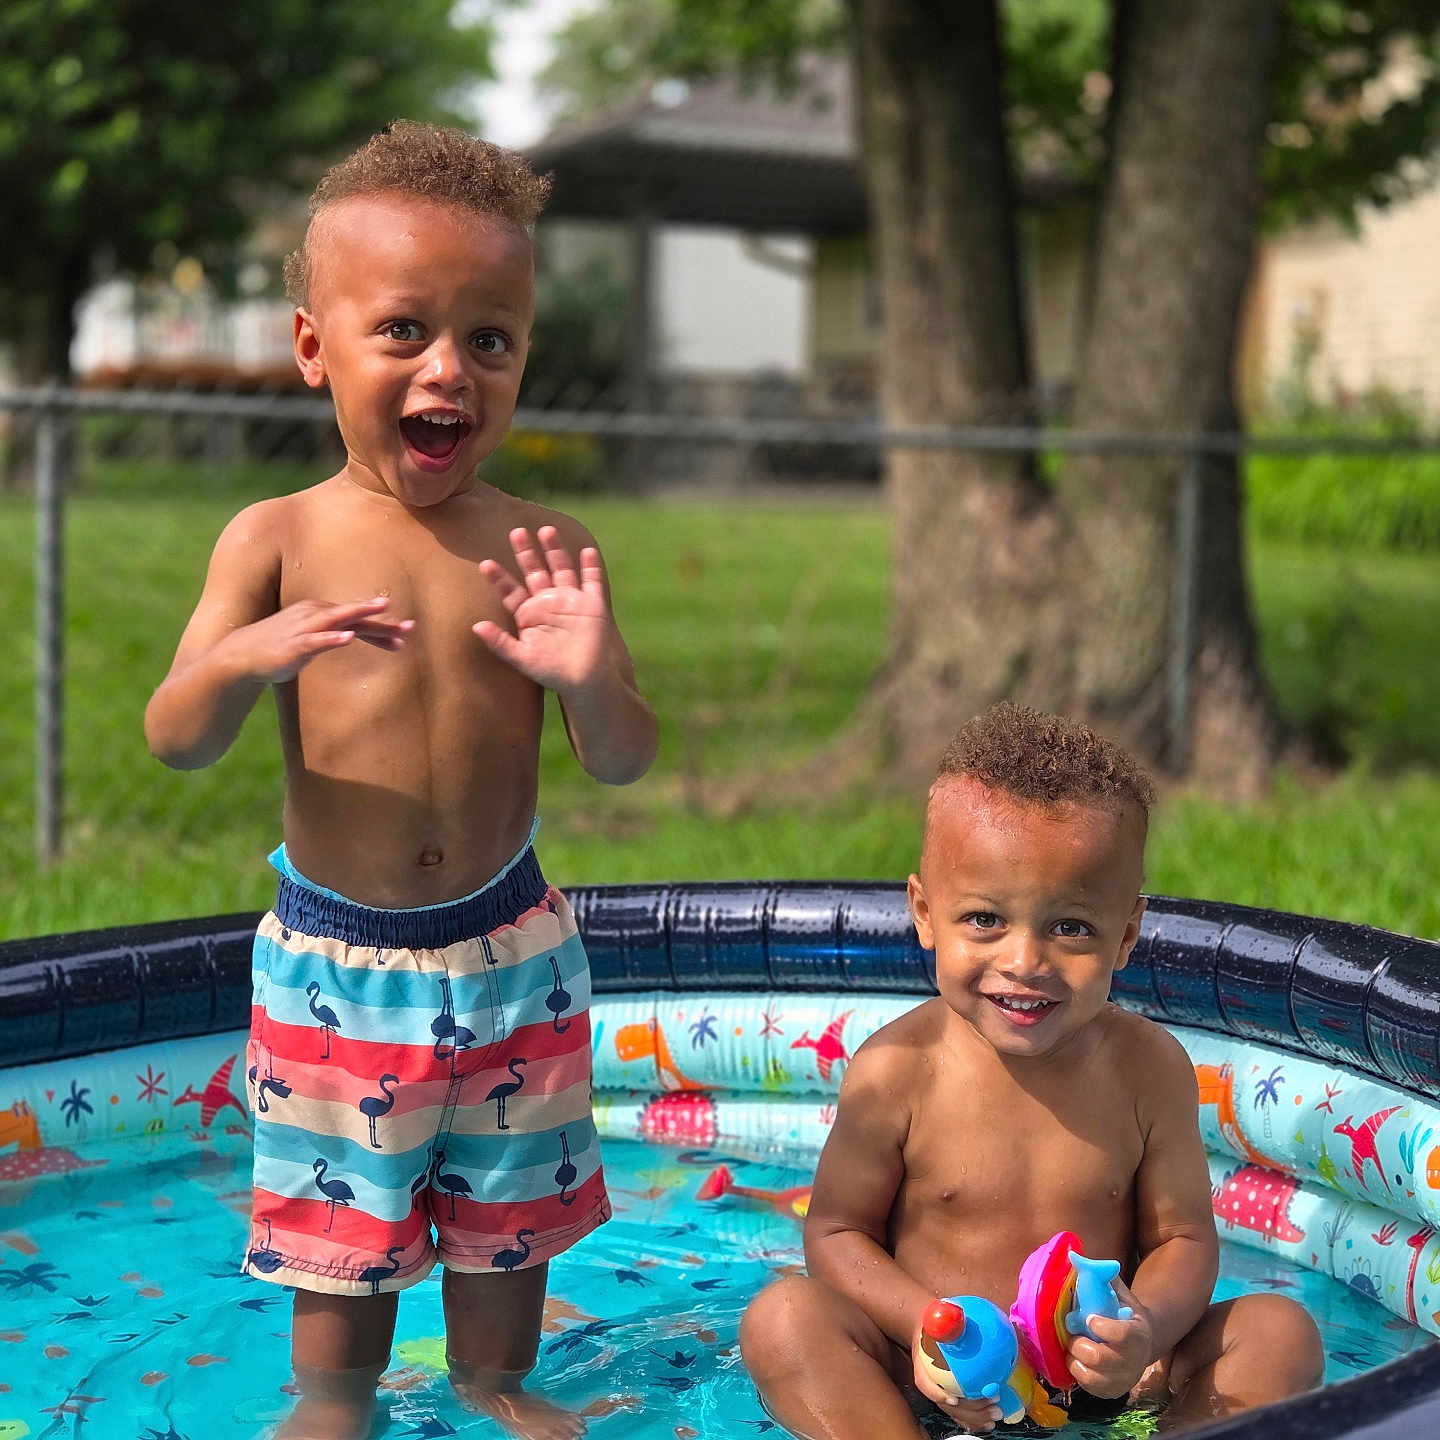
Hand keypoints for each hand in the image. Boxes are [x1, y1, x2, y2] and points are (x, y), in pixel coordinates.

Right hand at [221, 597, 411, 683]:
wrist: (240, 656)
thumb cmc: (278, 647)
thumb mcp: (309, 639)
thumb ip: (331, 637)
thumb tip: (353, 636)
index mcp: (320, 614)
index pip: (357, 620)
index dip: (381, 628)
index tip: (406, 636)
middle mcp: (314, 615)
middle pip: (354, 617)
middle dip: (382, 622)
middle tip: (411, 627)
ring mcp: (302, 628)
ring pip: (337, 620)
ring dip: (359, 615)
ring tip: (382, 609)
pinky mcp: (292, 646)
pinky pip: (314, 640)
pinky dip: (331, 637)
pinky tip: (347, 638)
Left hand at [475, 526, 615, 693]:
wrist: (585, 680)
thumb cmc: (551, 672)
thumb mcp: (521, 658)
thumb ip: (499, 642)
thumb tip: (475, 626)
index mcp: (530, 614)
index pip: (511, 591)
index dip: (499, 578)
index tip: (485, 564)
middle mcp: (549, 602)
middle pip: (535, 571)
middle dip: (526, 552)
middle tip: (516, 531)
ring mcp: (572, 601)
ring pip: (562, 568)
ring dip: (554, 550)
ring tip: (546, 530)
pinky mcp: (593, 604)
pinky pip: (592, 581)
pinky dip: (591, 566)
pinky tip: (586, 550)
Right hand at [910, 1322, 1004, 1433]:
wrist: (929, 1326)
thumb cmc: (937, 1320)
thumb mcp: (938, 1314)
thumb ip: (948, 1318)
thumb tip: (959, 1317)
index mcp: (923, 1364)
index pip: (925, 1382)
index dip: (937, 1393)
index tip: (954, 1399)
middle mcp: (930, 1381)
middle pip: (946, 1403)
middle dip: (969, 1410)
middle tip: (994, 1406)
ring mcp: (940, 1390)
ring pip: (955, 1412)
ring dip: (975, 1417)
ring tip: (995, 1415)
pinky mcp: (951, 1394)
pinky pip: (961, 1412)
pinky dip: (974, 1420)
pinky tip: (988, 1422)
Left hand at [1066, 1280, 1155, 1398]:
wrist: (1139, 1343)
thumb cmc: (1123, 1313)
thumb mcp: (1119, 1293)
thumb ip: (1101, 1276)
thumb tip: (1073, 1257)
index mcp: (1137, 1334)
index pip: (1122, 1336)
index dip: (1102, 1327)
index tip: (1090, 1318)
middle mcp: (1134, 1361)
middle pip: (1100, 1359)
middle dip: (1080, 1345)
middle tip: (1074, 1333)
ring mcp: (1123, 1379)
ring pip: (1091, 1377)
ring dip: (1075, 1360)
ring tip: (1074, 1347)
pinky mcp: (1111, 1391)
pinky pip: (1088, 1387)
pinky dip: (1077, 1372)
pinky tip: (1077, 1359)